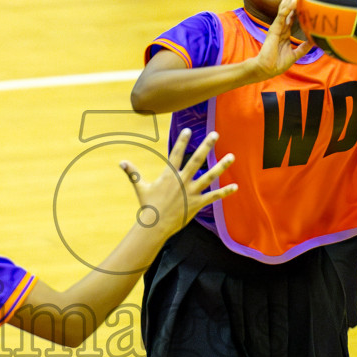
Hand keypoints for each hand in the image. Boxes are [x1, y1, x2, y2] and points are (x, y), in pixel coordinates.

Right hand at [120, 129, 236, 237]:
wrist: (155, 226)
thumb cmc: (148, 206)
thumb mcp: (140, 187)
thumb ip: (132, 173)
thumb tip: (121, 162)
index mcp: (169, 175)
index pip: (176, 154)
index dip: (182, 142)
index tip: (189, 130)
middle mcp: (182, 181)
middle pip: (196, 160)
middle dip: (206, 146)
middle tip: (215, 134)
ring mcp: (191, 192)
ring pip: (209, 176)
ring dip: (221, 166)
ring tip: (232, 156)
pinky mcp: (197, 203)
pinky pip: (213, 196)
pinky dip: (224, 192)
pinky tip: (235, 187)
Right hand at [249, 0, 312, 79]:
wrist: (267, 69)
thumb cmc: (277, 63)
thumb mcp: (295, 54)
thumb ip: (304, 47)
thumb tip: (315, 42)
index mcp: (284, 31)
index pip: (292, 14)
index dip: (297, 4)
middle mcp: (280, 26)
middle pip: (288, 7)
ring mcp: (277, 26)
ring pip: (284, 7)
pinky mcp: (274, 29)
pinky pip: (282, 16)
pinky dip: (288, 7)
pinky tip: (294, 0)